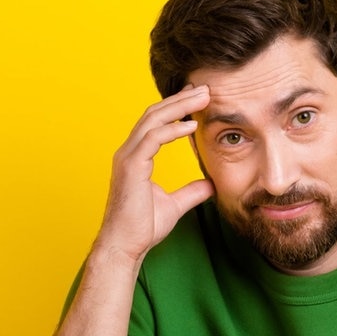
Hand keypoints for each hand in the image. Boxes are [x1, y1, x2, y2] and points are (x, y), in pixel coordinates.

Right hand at [96, 84, 215, 262]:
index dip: (176, 108)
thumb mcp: (175, 205)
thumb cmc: (142, 228)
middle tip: (205, 88)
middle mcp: (129, 152)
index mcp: (136, 157)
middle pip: (154, 114)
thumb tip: (211, 183)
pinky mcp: (131, 167)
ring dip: (179, 106)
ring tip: (203, 97)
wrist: (125, 247)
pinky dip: (172, 129)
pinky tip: (192, 124)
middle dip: (180, 99)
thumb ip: (192, 191)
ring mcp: (127, 157)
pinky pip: (152, 139)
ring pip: (153, 120)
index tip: (197, 98)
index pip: (156, 123)